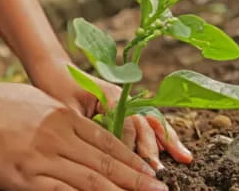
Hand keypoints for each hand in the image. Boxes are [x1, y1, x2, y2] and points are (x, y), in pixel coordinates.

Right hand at [0, 78, 168, 190]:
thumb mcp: (37, 102)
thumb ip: (61, 119)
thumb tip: (79, 130)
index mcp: (64, 117)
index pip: (108, 142)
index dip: (132, 160)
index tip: (151, 172)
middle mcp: (59, 136)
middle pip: (105, 162)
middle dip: (136, 180)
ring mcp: (41, 157)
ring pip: (89, 179)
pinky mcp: (21, 177)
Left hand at [28, 60, 192, 171]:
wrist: (53, 68)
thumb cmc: (55, 87)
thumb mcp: (67, 110)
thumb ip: (86, 129)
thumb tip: (100, 153)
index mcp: (109, 95)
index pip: (128, 124)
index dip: (132, 146)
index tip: (137, 166)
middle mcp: (122, 97)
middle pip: (144, 123)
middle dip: (154, 147)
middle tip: (159, 171)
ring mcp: (125, 101)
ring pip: (151, 121)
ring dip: (167, 140)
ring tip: (185, 158)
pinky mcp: (122, 107)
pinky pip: (145, 121)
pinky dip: (159, 134)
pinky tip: (170, 148)